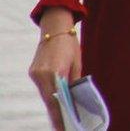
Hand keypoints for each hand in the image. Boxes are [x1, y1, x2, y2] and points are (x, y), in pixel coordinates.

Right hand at [28, 7, 80, 130]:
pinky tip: (54, 103)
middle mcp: (41, 74)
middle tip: (63, 127)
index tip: (64, 127)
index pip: (56, 99)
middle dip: (56, 114)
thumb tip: (73, 99)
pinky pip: (41, 87)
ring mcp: (35, 73)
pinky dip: (48, 95)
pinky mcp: (33, 71)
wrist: (55, 28)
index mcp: (54, 71)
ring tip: (60, 119)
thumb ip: (73, 81)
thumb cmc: (70, 44)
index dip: (60, 115)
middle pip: (48, 100)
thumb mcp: (76, 63)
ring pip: (44, 94)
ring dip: (52, 105)